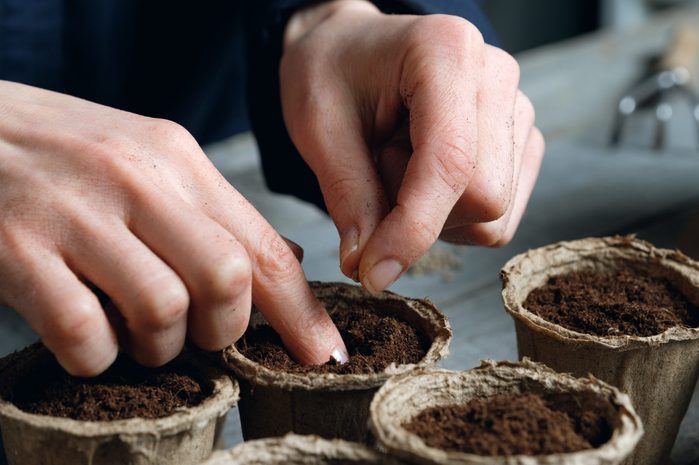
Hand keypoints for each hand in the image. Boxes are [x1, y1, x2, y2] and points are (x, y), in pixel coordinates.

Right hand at [0, 81, 346, 375]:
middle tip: (201, 334)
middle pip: (226, 277)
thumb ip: (217, 213)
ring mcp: (74, 214)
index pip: (263, 245)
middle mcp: (135, 180)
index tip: (324, 352)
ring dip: (160, 346)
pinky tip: (90, 339)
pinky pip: (83, 333)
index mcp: (177, 158)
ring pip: (163, 309)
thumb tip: (287, 260)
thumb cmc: (68, 152)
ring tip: (138, 335)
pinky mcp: (15, 249)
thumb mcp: (150, 160)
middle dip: (225, 329)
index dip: (302, 310)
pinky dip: (97, 356)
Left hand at [281, 1, 543, 292]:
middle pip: (483, 196)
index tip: (372, 272)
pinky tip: (422, 175)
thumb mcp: (317, 126)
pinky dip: (452, 218)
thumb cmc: (331, 73)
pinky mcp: (520, 143)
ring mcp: (517, 110)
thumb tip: (369, 267)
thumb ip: (348, 195)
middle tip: (375, 172)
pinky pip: (497, 217)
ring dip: (434, 215)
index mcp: (447, 51)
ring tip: (396, 163)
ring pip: (493, 214)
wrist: (352, 49)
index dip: (413, 229)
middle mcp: (497, 76)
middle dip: (419, 214)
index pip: (450, 162)